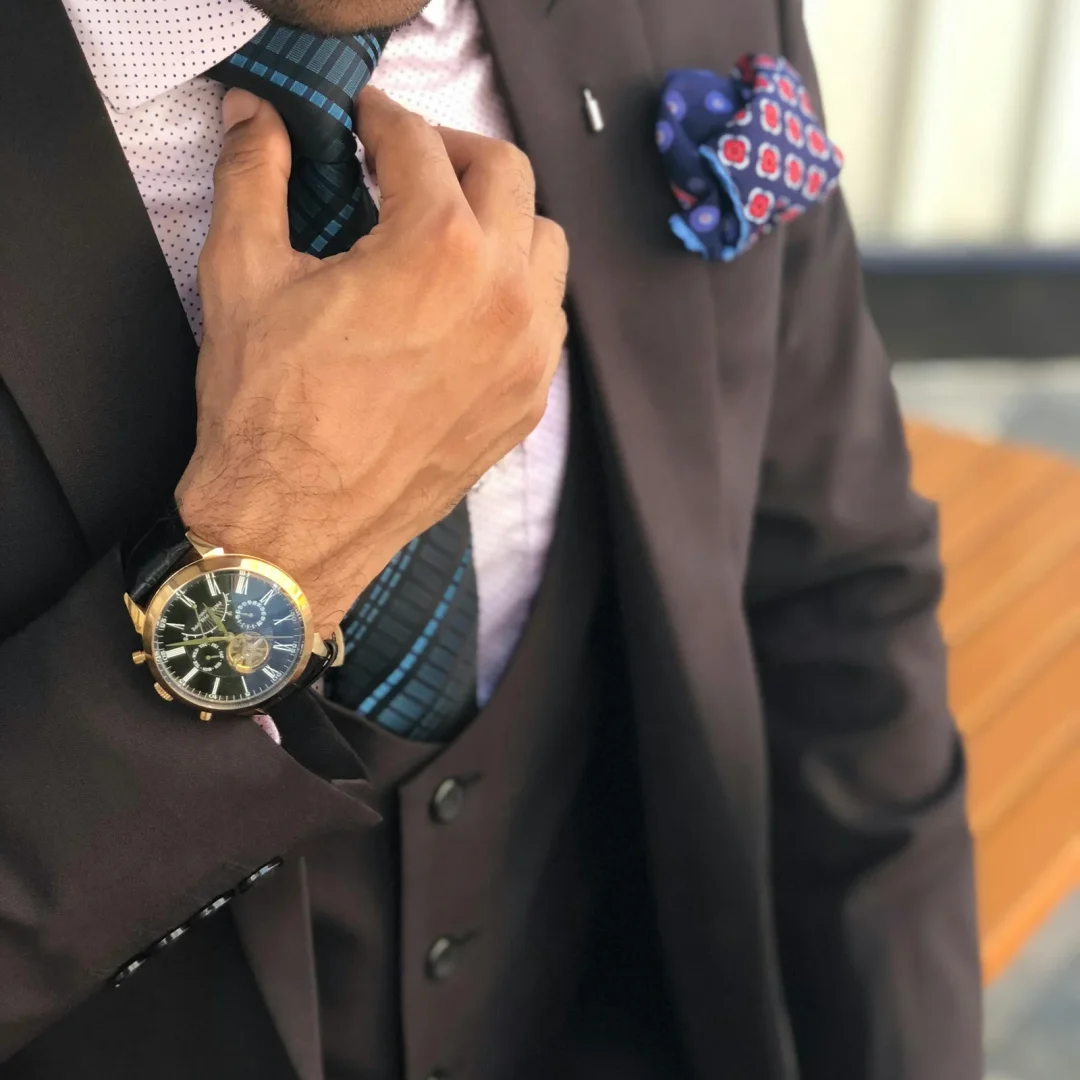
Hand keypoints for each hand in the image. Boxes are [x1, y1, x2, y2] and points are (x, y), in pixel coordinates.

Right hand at [176, 86, 569, 634]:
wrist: (295, 527)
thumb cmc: (269, 411)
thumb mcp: (244, 277)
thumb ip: (255, 177)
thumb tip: (256, 118)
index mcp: (438, 249)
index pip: (421, 143)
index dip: (383, 119)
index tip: (365, 124)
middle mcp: (503, 295)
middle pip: (507, 174)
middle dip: (453, 154)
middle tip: (405, 167)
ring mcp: (527, 355)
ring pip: (545, 246)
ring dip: (500, 222)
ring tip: (443, 236)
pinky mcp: (527, 402)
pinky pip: (547, 319)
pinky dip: (516, 292)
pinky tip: (465, 307)